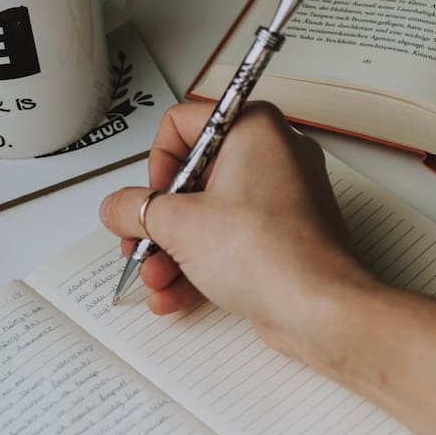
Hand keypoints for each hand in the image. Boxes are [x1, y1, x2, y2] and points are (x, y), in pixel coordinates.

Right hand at [99, 101, 374, 359]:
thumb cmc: (273, 255)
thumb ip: (134, 209)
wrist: (319, 310)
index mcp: (252, 129)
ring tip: (155, 279)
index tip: (149, 198)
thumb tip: (116, 206)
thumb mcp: (179, 225)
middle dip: (158, 222)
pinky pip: (226, 244)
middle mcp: (270, 157)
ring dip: (171, 252)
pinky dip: (197, 266)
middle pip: (190, 179)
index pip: (182, 124)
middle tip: (141, 243)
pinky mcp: (277, 239)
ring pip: (205, 217)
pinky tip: (173, 295)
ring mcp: (277, 201)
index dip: (156, 165)